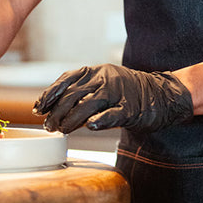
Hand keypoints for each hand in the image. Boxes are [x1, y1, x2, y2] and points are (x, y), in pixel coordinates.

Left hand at [33, 64, 193, 134]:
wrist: (163, 95)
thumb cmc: (128, 93)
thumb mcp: (103, 84)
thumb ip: (80, 92)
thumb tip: (50, 108)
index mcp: (96, 71)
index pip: (66, 80)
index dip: (49, 95)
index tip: (38, 109)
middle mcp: (105, 79)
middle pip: (73, 95)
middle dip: (56, 112)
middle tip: (49, 126)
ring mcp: (119, 93)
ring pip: (88, 105)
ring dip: (71, 120)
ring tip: (62, 130)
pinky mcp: (131, 109)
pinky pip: (112, 114)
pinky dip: (99, 121)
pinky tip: (90, 127)